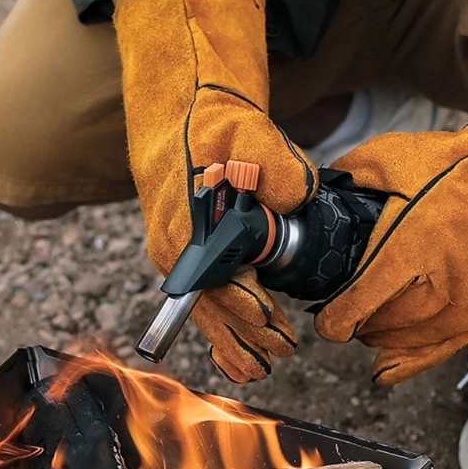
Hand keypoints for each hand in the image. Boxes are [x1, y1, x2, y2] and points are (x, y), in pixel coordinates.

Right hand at [116, 0, 317, 381]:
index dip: (251, 311)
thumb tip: (292, 196)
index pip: (221, 283)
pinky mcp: (186, 245)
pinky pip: (205, 294)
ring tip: (263, 364)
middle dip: (249, 333)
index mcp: (185, 223)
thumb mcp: (242, 128)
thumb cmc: (207, 117)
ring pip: (208, 307)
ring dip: (235, 336)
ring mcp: (177, 247)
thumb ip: (271, 162)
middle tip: (283, 355)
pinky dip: (223, 322)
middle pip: (215, 306)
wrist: (182, 104)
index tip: (279, 331)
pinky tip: (240, 344)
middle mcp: (175, 244)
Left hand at [313, 0, 467, 384]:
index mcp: (407, 249)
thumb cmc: (457, 166)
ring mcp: (462, 307)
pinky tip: (384, 370)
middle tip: (347, 309)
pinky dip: (407, 362)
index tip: (325, 319)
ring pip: (405, 342)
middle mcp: (435, 288)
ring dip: (380, 336)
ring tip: (369, 323)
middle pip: (379, 327)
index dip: (332, 320)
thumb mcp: (392, 156)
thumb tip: (322, 185)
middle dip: (356, 322)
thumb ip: (350, 172)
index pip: (357, 305)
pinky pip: (436, 353)